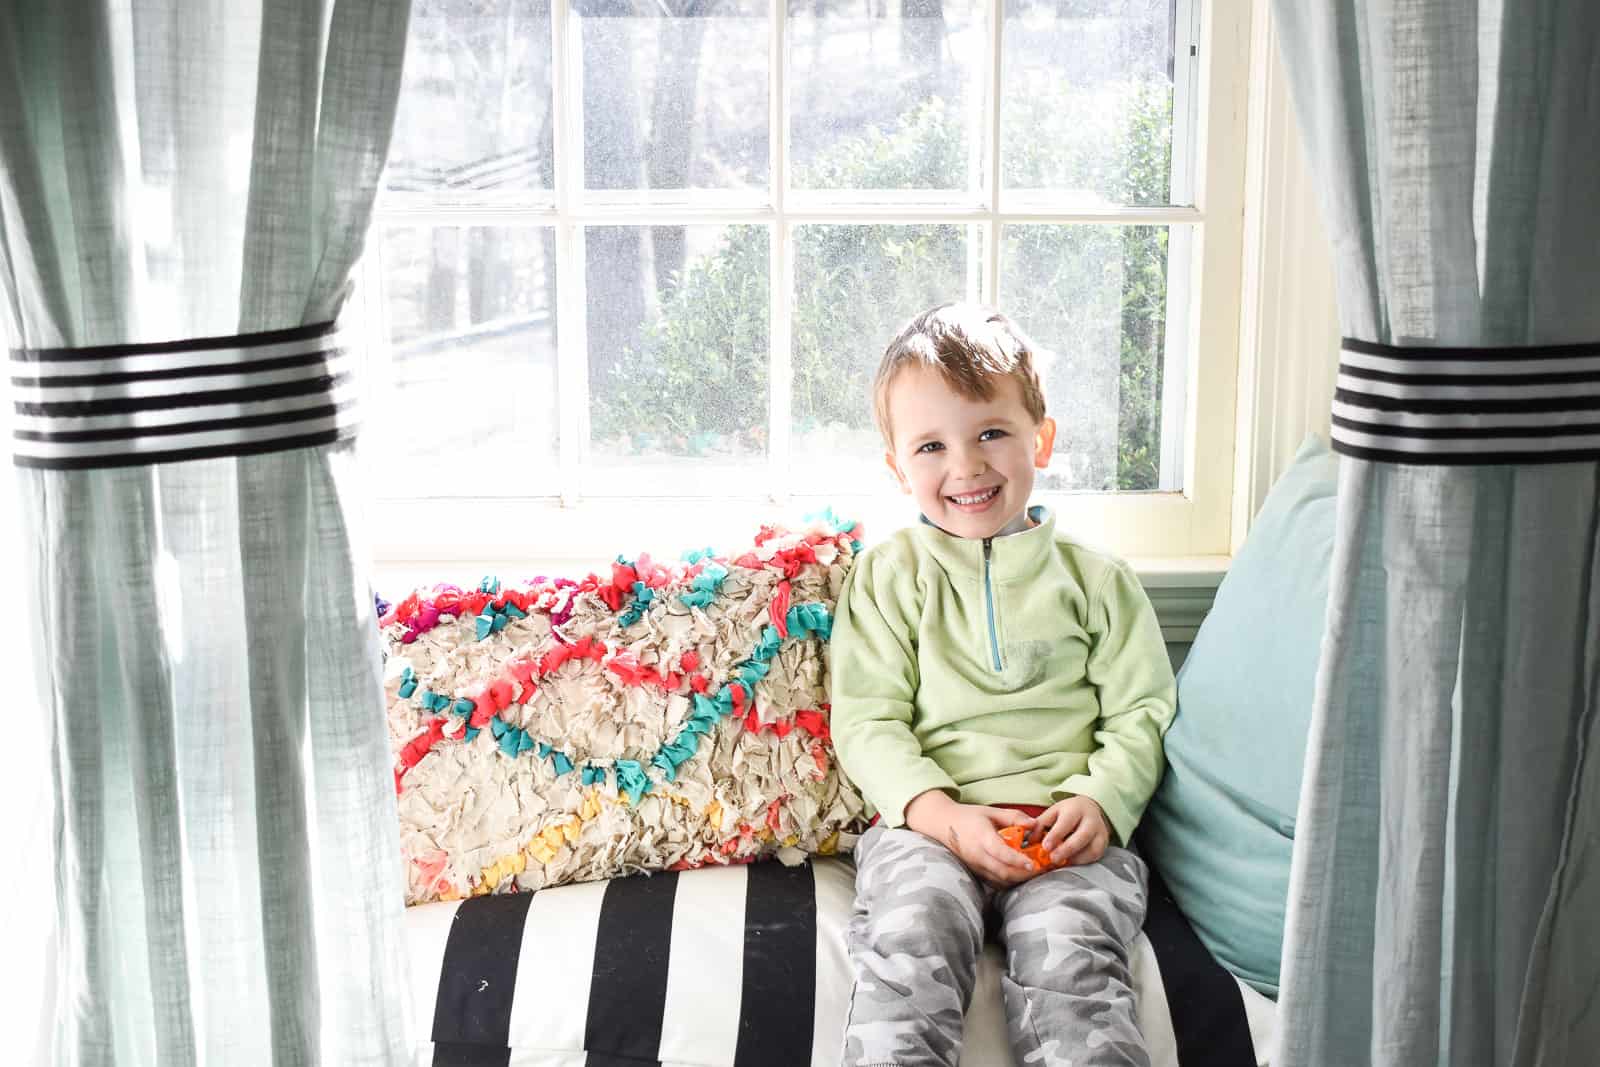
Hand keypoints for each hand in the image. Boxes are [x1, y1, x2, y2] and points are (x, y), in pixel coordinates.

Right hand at [904, 790, 1038, 886]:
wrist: (942, 825)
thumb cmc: (969, 816)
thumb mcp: (991, 811)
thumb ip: (1014, 817)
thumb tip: (1035, 824)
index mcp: (981, 837)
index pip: (1000, 852)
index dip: (1017, 860)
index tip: (1033, 864)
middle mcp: (977, 855)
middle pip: (1003, 872)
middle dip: (1024, 875)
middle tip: (1042, 870)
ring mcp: (975, 866)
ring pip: (1000, 881)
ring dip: (1018, 880)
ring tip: (1035, 874)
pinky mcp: (975, 873)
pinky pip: (995, 882)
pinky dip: (1009, 881)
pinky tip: (1020, 875)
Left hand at [1027, 796, 1110, 867]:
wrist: (1090, 810)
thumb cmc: (1067, 813)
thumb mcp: (1052, 813)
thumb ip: (1040, 825)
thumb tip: (1030, 841)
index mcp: (1076, 809)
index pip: (1066, 822)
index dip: (1056, 835)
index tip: (1045, 847)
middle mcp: (1091, 820)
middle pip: (1082, 836)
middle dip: (1067, 849)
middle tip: (1053, 859)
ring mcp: (1100, 832)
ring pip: (1092, 848)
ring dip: (1075, 858)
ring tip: (1060, 863)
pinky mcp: (1103, 844)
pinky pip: (1095, 856)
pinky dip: (1082, 861)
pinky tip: (1070, 863)